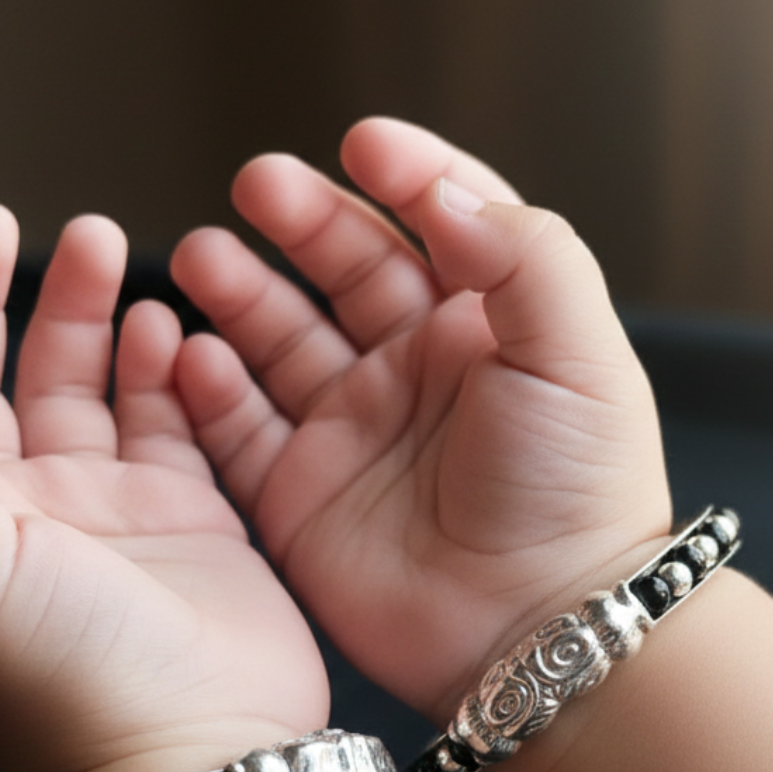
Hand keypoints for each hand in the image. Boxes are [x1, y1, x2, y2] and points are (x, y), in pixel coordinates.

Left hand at [0, 203, 327, 771]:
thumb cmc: (70, 687)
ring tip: (105, 244)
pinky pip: (165, 413)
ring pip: (78, 381)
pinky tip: (163, 326)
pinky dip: (161, 363)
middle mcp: (16, 511)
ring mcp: (104, 507)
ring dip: (82, 309)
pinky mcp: (183, 509)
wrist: (195, 754)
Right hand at [169, 118, 670, 722]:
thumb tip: (443, 191)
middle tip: (255, 185)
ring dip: (239, 295)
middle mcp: (413, 375)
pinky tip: (193, 353)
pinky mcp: (301, 493)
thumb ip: (523, 254)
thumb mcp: (579, 354)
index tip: (361, 145)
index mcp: (485, 332)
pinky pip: (240, 428)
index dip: (404, 178)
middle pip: (347, 273)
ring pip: (280, 341)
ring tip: (202, 256)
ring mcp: (352, 432)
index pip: (440, 228)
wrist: (536, 627)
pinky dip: (210, 390)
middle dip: (301, 223)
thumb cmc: (575, 496)